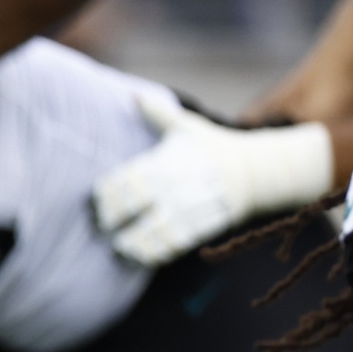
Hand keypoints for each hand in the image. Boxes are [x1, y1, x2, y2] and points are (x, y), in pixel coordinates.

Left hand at [92, 100, 332, 267]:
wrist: (254, 171)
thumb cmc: (212, 147)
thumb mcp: (186, 127)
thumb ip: (156, 114)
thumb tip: (132, 94)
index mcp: (167, 159)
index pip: (127, 179)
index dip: (106, 194)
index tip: (98, 201)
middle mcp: (175, 183)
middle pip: (135, 204)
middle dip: (112, 218)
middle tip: (103, 225)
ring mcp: (190, 207)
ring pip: (153, 230)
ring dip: (132, 243)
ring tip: (120, 247)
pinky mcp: (203, 226)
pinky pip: (175, 245)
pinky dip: (156, 254)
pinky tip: (142, 257)